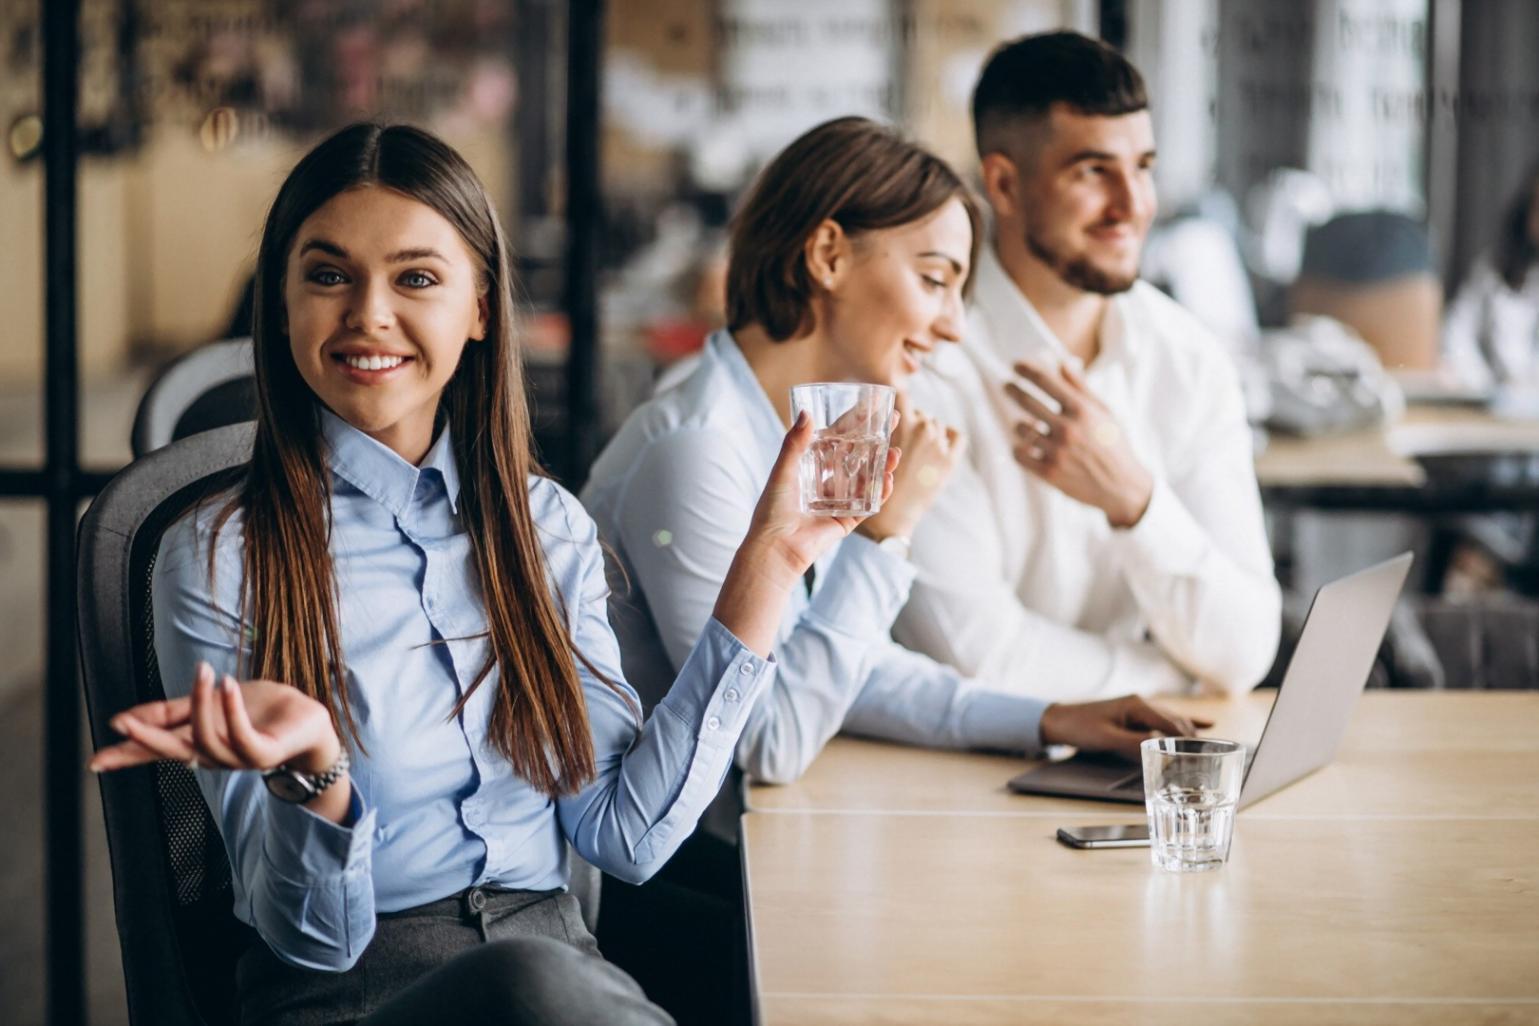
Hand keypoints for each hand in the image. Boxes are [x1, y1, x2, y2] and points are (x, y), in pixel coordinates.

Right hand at [88, 661, 340, 774]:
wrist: (306, 721)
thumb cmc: (258, 711)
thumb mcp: (209, 703)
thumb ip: (171, 712)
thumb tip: (122, 719)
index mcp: (198, 744)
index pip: (158, 751)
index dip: (127, 755)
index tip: (95, 761)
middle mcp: (214, 756)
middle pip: (174, 752)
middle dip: (148, 738)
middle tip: (124, 723)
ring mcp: (239, 758)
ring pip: (206, 739)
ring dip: (201, 703)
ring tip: (204, 671)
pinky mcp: (264, 753)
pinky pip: (242, 736)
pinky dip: (231, 709)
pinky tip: (227, 685)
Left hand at [712, 411, 898, 657]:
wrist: (775, 547)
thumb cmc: (773, 509)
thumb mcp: (783, 470)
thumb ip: (794, 443)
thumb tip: (806, 413)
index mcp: (813, 465)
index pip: (839, 438)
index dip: (856, 422)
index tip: (874, 406)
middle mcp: (828, 479)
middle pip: (859, 455)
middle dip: (877, 439)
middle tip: (895, 420)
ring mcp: (840, 500)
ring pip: (868, 478)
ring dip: (883, 465)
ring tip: (894, 453)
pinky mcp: (847, 519)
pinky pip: (868, 504)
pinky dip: (880, 493)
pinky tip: (887, 480)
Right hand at [855, 391, 963, 541]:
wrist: (890, 517)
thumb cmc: (873, 487)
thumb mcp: (869, 450)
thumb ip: (877, 428)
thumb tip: (880, 408)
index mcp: (901, 423)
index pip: (902, 395)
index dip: (898, 402)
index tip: (893, 411)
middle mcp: (922, 429)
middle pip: (920, 413)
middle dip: (912, 423)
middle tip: (902, 443)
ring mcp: (938, 444)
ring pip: (936, 425)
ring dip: (928, 433)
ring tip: (916, 452)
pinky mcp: (950, 460)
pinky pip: (957, 436)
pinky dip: (949, 437)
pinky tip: (940, 446)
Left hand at [1005, 360, 1152, 527]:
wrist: (1121, 486)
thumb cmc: (1113, 445)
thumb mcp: (1104, 412)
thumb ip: (1081, 388)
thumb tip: (1062, 363)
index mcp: (1082, 410)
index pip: (1046, 382)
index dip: (1027, 371)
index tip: (1015, 365)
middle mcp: (1068, 429)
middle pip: (1028, 401)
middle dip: (1013, 390)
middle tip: (1007, 386)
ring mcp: (1057, 451)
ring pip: (1022, 429)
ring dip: (1021, 424)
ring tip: (1027, 425)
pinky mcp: (1049, 472)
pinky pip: (1019, 454)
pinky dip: (1018, 448)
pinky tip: (1024, 446)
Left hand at [1038, 695, 1211, 760]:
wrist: (1058, 720)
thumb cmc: (1079, 728)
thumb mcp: (1106, 739)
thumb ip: (1133, 743)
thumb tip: (1159, 748)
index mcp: (1136, 705)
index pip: (1170, 723)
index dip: (1188, 740)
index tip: (1203, 756)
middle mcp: (1142, 703)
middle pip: (1176, 721)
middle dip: (1194, 738)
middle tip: (1212, 757)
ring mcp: (1140, 707)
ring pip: (1173, 721)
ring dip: (1191, 733)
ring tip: (1212, 747)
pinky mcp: (1136, 714)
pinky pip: (1165, 719)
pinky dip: (1185, 723)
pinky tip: (1206, 724)